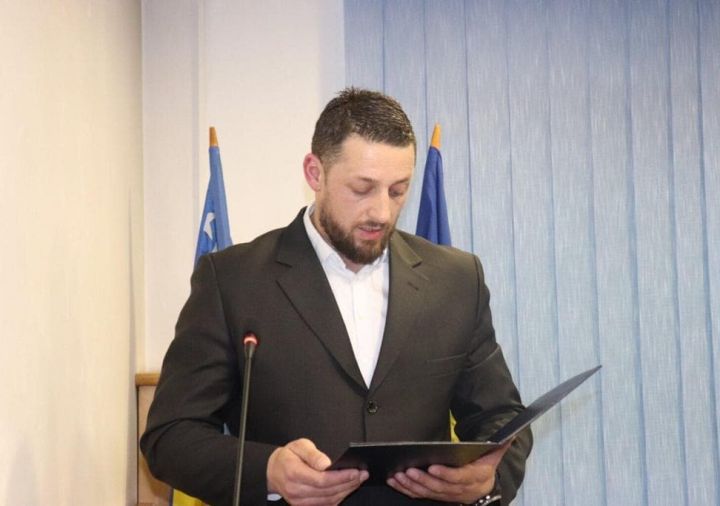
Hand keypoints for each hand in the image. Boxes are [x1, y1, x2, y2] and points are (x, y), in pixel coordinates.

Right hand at [267, 438, 368, 504]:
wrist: (273, 471)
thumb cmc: (288, 456)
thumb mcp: (298, 446)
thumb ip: (312, 454)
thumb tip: (327, 464)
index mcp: (294, 474)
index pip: (322, 480)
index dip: (341, 477)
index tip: (355, 471)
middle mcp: (296, 491)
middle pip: (328, 492)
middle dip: (348, 484)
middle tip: (362, 474)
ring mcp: (299, 502)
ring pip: (328, 501)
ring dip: (346, 491)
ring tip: (358, 480)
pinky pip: (324, 505)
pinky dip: (338, 498)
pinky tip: (347, 489)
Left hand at [387, 441, 510, 503]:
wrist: (483, 487)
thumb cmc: (485, 466)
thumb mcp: (494, 455)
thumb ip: (500, 444)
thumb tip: (512, 432)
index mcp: (474, 478)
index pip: (459, 478)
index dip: (446, 475)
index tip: (433, 467)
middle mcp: (460, 490)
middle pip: (440, 488)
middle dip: (423, 480)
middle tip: (409, 470)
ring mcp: (447, 495)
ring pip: (427, 493)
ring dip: (412, 485)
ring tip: (398, 475)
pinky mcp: (436, 496)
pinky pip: (419, 495)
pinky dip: (406, 489)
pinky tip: (394, 481)